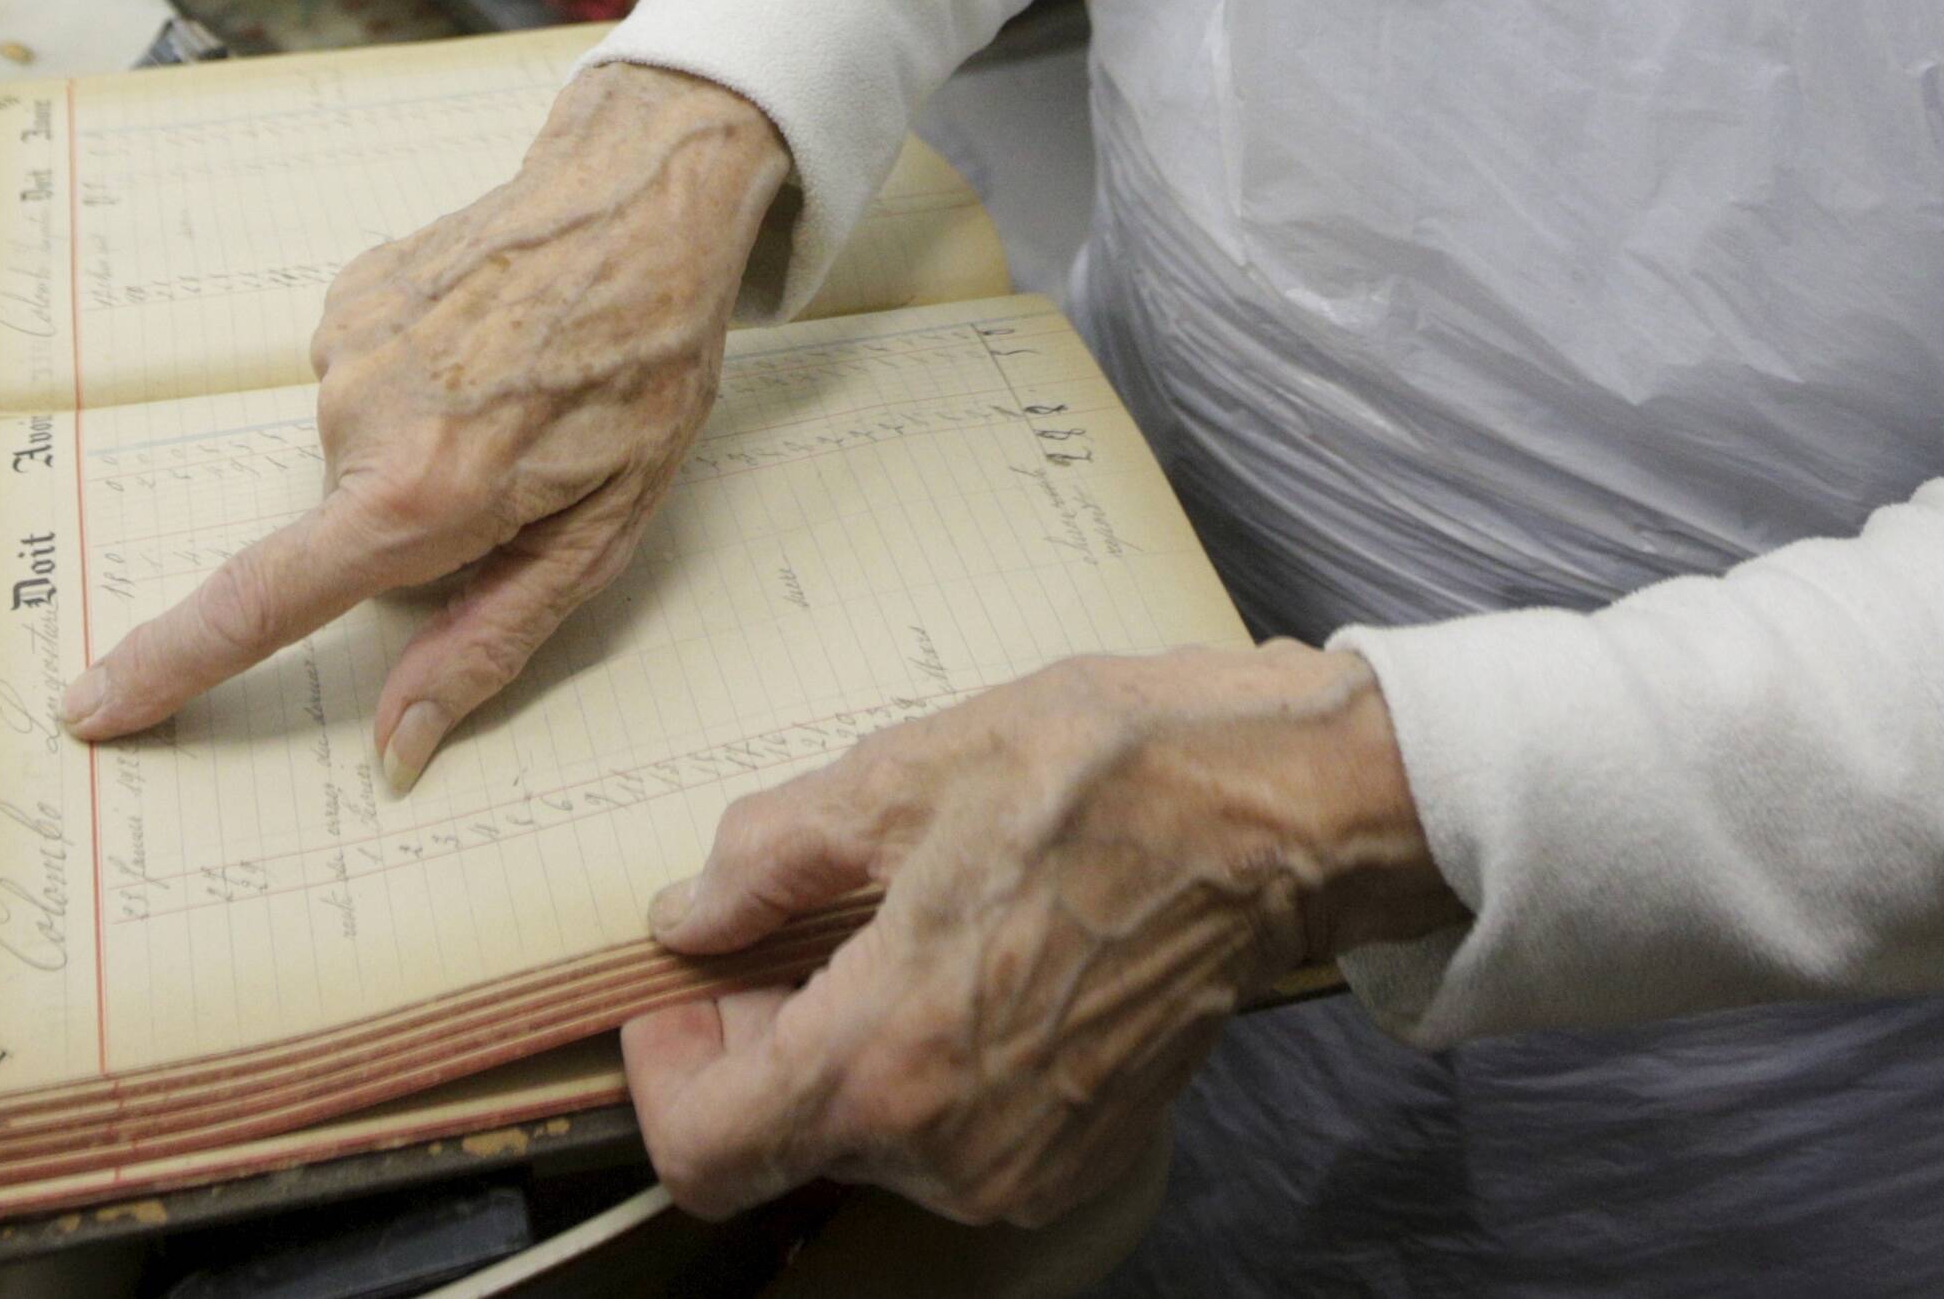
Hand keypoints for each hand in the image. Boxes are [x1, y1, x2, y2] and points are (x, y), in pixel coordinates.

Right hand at [59, 62, 786, 781]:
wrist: (639, 204)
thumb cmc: (642, 373)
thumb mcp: (599, 538)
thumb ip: (486, 645)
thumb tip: (398, 746)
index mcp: (418, 495)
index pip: (260, 603)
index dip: (168, 665)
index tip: (93, 707)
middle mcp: (358, 419)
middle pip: (347, 529)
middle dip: (418, 527)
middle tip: (525, 470)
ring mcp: (344, 346)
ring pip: (360, 453)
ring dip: (424, 446)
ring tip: (518, 389)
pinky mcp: (347, 294)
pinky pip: (364, 380)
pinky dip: (418, 381)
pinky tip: (484, 343)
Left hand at [621, 644, 1457, 1224]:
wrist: (1278, 817)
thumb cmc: (1105, 778)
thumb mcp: (901, 778)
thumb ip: (767, 859)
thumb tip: (688, 914)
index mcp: (885, 1064)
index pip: (703, 1150)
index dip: (664, 1070)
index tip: (683, 990)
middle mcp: (948, 1151)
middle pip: (782, 1144)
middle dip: (757, 1044)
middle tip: (782, 929)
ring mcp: (1022, 1166)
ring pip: (867, 1142)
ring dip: (843, 1050)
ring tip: (883, 931)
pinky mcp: (1078, 1155)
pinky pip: (951, 1140)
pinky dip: (923, 1069)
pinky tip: (958, 964)